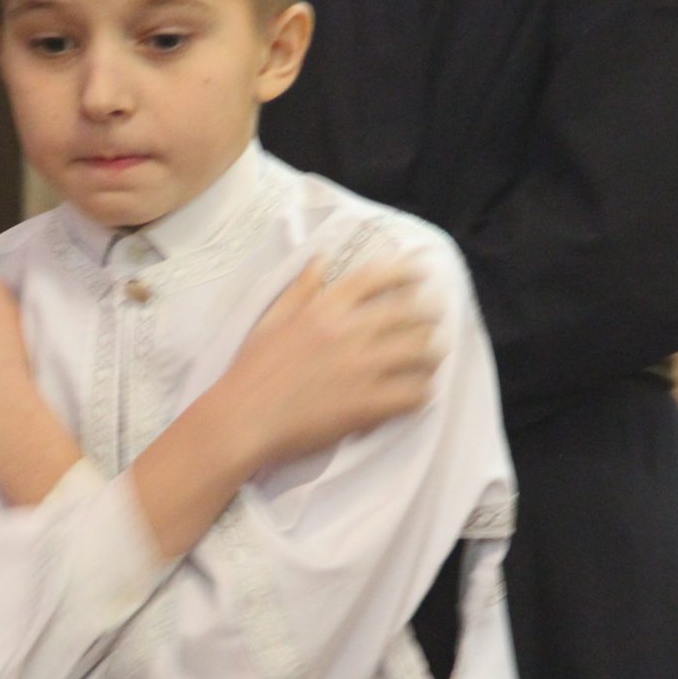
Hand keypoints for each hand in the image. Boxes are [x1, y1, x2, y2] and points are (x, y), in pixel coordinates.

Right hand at [216, 257, 443, 467]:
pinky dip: (422, 392)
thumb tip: (322, 258)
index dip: (406, 272)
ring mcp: (361, 368)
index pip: (376, 277)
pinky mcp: (368, 404)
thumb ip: (301, 288)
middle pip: (410, 312)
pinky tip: (417, 393)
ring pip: (421, 352)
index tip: (421, 274)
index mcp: (324, 308)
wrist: (243, 419)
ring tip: (431, 359)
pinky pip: (414, 393)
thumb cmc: (251, 370)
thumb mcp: (271, 319)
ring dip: (431, 354)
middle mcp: (348, 331)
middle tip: (435, 321)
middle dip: (429, 314)